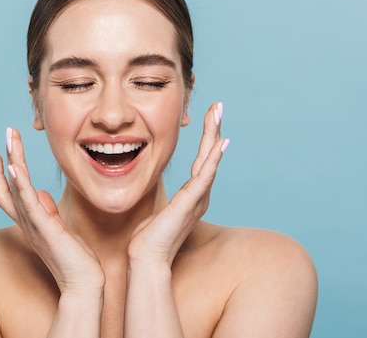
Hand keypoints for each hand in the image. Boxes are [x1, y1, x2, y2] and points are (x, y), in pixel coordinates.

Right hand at [0, 127, 104, 294]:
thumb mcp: (61, 230)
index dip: (2, 172)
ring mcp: (33, 226)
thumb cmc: (76, 259)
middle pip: (6, 186)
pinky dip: (20, 185)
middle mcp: (26, 223)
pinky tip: (15, 167)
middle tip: (7, 132)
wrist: (84, 285)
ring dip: (11, 161)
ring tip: (9, 139)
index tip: (1, 151)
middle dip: (5, 158)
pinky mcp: (44, 230)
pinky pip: (28, 204)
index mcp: (30, 222)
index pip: (9, 193)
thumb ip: (49, 212)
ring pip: (15, 189)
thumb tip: (42, 195)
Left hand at [127, 102, 228, 265]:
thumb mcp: (156, 209)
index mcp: (191, 196)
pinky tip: (220, 142)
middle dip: (213, 130)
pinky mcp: (191, 203)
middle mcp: (199, 196)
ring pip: (210, 160)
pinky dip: (214, 158)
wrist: (146, 259)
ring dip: (214, 135)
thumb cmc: (147, 239)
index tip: (206, 118)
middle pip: (209, 156)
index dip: (205, 139)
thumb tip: (149, 182)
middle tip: (217, 106)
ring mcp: (197, 199)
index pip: (200, 161)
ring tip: (217, 113)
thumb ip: (161, 196)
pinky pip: (205, 176)